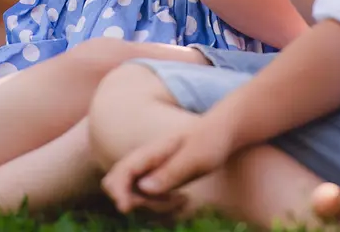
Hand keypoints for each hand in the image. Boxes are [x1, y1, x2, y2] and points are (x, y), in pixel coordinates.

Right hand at [101, 125, 233, 214]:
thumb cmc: (211, 140)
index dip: (117, 191)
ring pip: (136, 199)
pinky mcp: (159, 181)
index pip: (121, 172)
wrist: (222, 132)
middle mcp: (145, 162)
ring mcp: (151, 172)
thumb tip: (143, 188)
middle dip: (140, 203)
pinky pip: (150, 202)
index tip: (125, 208)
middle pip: (120, 187)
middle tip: (173, 198)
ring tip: (185, 199)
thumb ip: (170, 172)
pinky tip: (184, 201)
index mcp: (151, 152)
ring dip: (156, 208)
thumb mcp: (195, 157)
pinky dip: (163, 208)